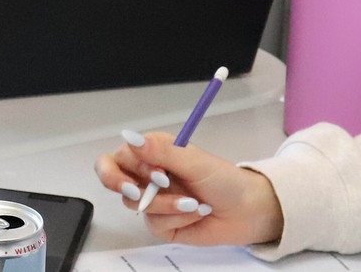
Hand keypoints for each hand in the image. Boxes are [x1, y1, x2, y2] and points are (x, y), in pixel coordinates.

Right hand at [95, 131, 284, 246]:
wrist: (247, 211)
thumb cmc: (225, 180)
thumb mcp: (194, 161)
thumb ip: (161, 151)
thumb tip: (130, 136)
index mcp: (154, 153)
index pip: (120, 156)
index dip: (131, 166)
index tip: (157, 174)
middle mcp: (148, 176)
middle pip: (112, 179)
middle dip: (122, 186)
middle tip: (139, 193)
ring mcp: (153, 200)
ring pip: (137, 205)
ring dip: (168, 206)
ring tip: (195, 204)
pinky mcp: (161, 224)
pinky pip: (154, 224)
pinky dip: (177, 219)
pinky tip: (196, 214)